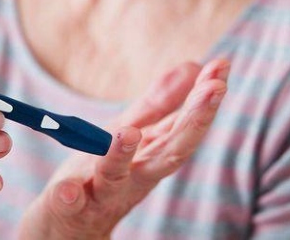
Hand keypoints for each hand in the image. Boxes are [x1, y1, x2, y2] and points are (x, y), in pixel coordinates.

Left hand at [19, 58, 228, 239]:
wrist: (69, 224)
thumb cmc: (104, 171)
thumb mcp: (133, 131)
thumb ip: (160, 103)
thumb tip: (194, 66)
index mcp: (152, 154)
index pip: (185, 124)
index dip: (204, 97)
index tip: (222, 66)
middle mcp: (136, 175)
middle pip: (169, 152)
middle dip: (193, 121)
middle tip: (214, 89)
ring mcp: (103, 192)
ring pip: (115, 177)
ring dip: (121, 155)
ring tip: (128, 133)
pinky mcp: (71, 207)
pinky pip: (69, 204)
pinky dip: (69, 197)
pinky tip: (67, 189)